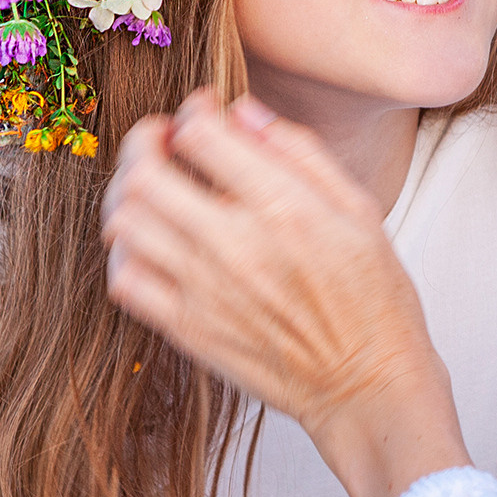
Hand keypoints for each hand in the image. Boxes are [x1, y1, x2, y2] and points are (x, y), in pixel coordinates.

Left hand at [101, 92, 471, 496]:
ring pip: (124, 222)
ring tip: (150, 190)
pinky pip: (124, 279)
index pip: (200, 134)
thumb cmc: (372, 297)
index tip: (202, 113)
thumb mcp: (359, 209)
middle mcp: (236, 245)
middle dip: (142, 143)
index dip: (194, 110)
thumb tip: (242, 111)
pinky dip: (125, 251)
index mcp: (283, 207)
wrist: (367, 386)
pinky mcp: (187, 329)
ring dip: (127, 193)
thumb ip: (301, 152)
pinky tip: (151, 244)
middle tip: (158, 142)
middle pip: (144, 173)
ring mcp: (204, 290)